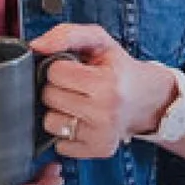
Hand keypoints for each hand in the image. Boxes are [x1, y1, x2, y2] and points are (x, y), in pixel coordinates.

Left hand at [27, 22, 178, 158]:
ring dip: (59, 112)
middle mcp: (105, 111)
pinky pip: (61, 145)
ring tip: (77, 105)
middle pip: (50, 97)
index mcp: (106, 82)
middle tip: (77, 87)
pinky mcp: (99, 149)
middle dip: (58, 88)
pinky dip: (66, 134)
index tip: (74, 70)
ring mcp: (102, 134)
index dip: (60, 68)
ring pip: (51, 123)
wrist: (148, 98)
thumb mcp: (99, 41)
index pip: (54, 72)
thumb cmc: (119, 69)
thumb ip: (66, 34)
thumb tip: (36, 46)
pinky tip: (82, 122)